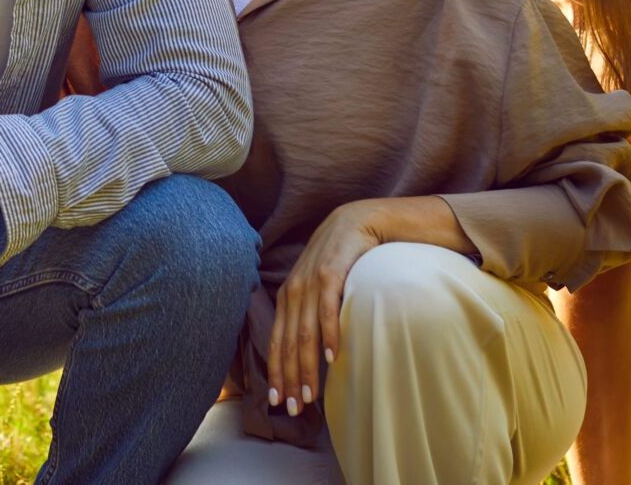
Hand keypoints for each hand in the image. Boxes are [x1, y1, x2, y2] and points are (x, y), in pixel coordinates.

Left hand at [267, 200, 384, 415]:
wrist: (355, 222)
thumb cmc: (337, 260)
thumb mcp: (317, 287)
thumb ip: (310, 315)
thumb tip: (310, 353)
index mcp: (287, 298)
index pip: (277, 342)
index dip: (276, 373)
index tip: (277, 401)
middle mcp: (293, 291)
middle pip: (289, 344)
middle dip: (290, 379)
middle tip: (293, 409)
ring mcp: (310, 282)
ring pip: (305, 333)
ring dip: (306, 367)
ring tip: (310, 396)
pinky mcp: (330, 274)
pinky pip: (327, 309)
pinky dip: (328, 335)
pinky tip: (331, 358)